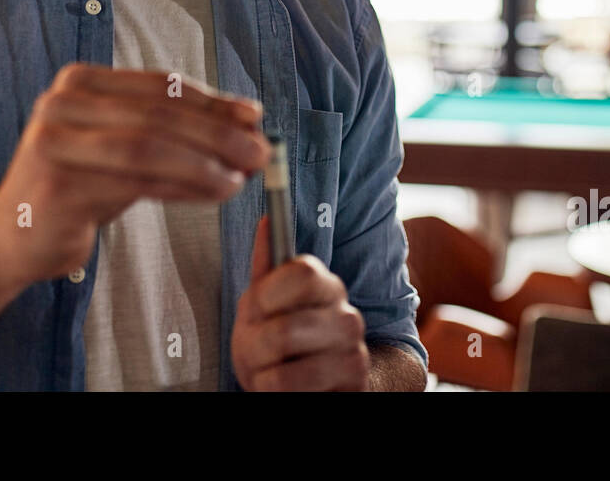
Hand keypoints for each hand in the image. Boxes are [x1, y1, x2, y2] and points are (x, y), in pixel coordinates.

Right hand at [0, 64, 268, 284]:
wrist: (10, 238)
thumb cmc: (77, 189)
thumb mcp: (125, 150)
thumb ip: (174, 132)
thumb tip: (247, 121)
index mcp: (80, 82)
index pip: (159, 86)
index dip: (213, 102)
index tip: (255, 118)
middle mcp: (62, 103)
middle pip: (159, 114)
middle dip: (218, 133)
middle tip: (259, 150)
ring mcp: (55, 142)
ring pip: (149, 147)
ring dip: (205, 162)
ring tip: (241, 177)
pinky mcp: (58, 185)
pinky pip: (135, 183)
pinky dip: (182, 187)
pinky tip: (213, 192)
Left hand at [232, 215, 369, 390]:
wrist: (309, 389)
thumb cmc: (280, 342)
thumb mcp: (265, 303)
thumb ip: (266, 265)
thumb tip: (266, 219)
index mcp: (326, 286)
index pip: (303, 273)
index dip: (270, 293)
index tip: (257, 308)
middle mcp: (348, 317)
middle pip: (286, 327)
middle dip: (255, 343)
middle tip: (255, 349)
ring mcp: (354, 353)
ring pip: (286, 361)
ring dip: (261, 370)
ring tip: (267, 369)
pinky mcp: (353, 385)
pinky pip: (291, 388)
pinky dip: (271, 389)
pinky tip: (282, 388)